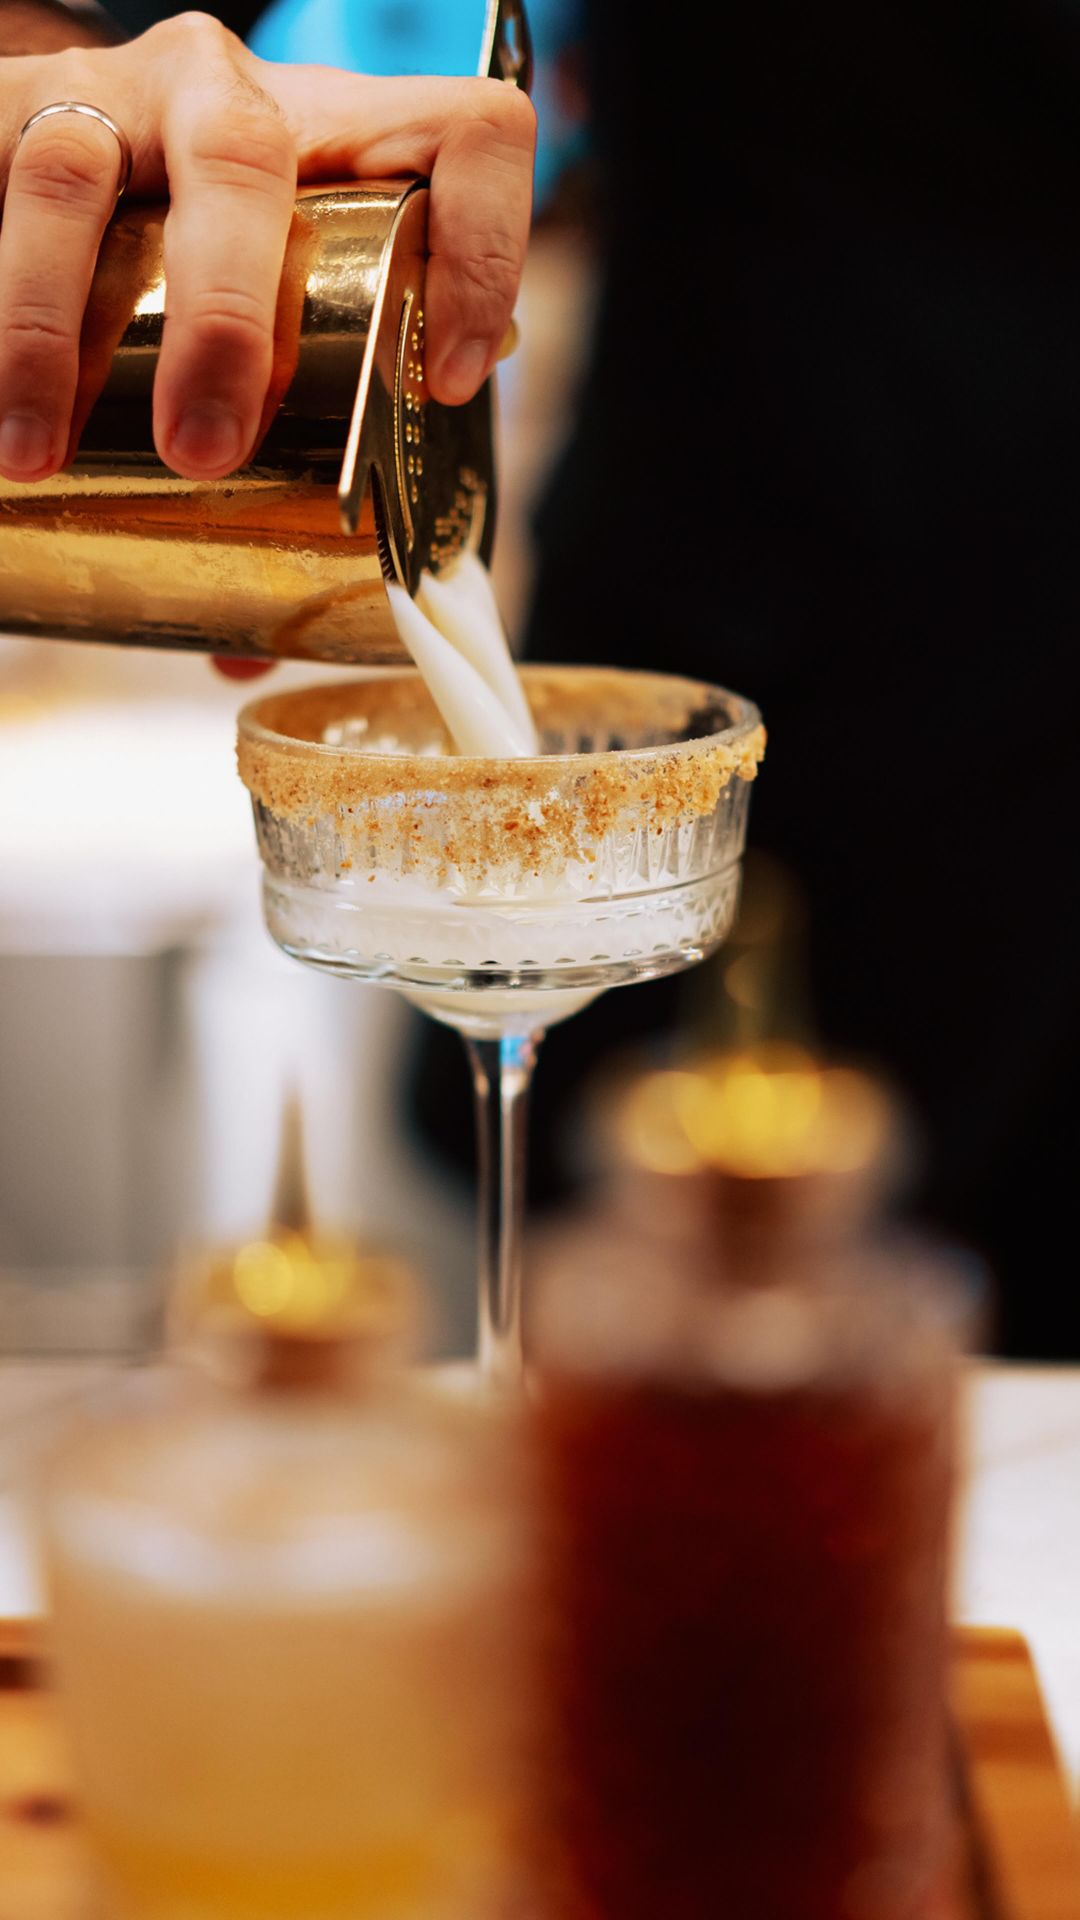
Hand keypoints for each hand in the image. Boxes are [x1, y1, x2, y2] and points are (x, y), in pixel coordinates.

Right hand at [0, 11, 535, 481]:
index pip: (466, 136)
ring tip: (34, 452)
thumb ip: (349, 345)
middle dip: (223, 320)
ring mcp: (105, 94)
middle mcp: (224, 89)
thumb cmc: (202, 248)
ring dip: (47, 331)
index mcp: (338, 131)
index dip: (480, 251)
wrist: (51, 145)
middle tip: (203, 453)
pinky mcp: (0, 110)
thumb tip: (362, 500)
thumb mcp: (294, 271)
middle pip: (242, 165)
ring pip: (74, 180)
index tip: (439, 381)